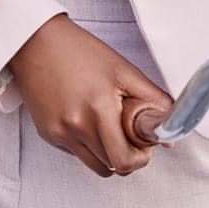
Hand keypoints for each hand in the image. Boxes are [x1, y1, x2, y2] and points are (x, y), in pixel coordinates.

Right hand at [8, 13, 175, 177]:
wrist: (37, 42)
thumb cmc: (83, 51)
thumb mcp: (124, 71)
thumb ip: (153, 102)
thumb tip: (171, 137)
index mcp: (98, 109)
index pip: (124, 161)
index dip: (140, 159)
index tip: (144, 145)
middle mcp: (75, 126)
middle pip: (111, 166)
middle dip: (127, 155)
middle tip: (130, 134)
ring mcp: (58, 133)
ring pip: (94, 165)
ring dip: (107, 154)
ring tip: (109, 126)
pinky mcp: (47, 134)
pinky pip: (76, 153)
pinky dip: (88, 144)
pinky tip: (86, 117)